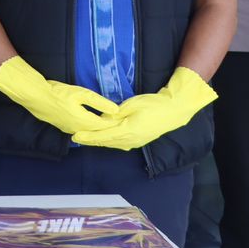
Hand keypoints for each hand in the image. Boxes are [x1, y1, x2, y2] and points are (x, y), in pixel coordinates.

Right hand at [0, 56, 119, 135]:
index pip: (106, 126)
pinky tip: (94, 132)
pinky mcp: (65, 128)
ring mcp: (71, 130)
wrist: (36, 97)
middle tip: (127, 143)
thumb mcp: (81, 93)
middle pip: (99, 135)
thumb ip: (100, 102)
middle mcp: (79, 129)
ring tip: (114, 139)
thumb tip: (116, 110)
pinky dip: (91, 134)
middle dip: (112, 137)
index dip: (118, 126)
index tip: (130, 128)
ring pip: (91, 135)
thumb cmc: (58, 92)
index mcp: (85, 121)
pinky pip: (83, 133)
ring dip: (101, 136)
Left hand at [72, 66, 216, 150]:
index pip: (103, 135)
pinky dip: (109, 141)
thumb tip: (102, 120)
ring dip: (99, 141)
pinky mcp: (139, 141)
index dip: (88, 136)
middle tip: (76, 138)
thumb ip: (115, 114)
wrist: (173, 111)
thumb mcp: (130, 105)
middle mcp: (130, 140)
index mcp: (128, 130)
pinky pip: (120, 143)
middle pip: (106, 141)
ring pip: (113, 143)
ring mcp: (135, 142)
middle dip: (90, 140)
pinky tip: (103, 138)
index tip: (76, 136)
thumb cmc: (152, 104)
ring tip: (86, 139)